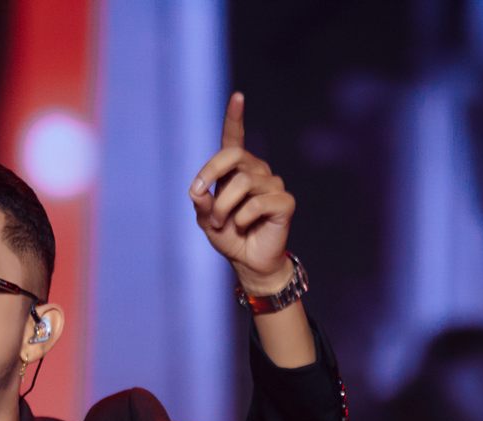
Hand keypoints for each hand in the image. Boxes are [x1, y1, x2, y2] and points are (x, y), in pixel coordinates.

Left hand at [189, 92, 295, 294]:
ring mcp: (273, 184)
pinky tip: (244, 227)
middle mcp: (256, 171)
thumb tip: (198, 191)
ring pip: (242, 184)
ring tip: (222, 224)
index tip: (238, 97)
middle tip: (198, 197)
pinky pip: (257, 204)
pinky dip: (242, 219)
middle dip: (210, 174)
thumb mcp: (206, 220)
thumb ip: (201, 203)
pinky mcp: (285, 202)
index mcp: (236, 170)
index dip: (235, 117)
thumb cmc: (229, 236)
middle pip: (234, 156)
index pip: (234, 139)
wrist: (249, 261)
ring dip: (222, 209)